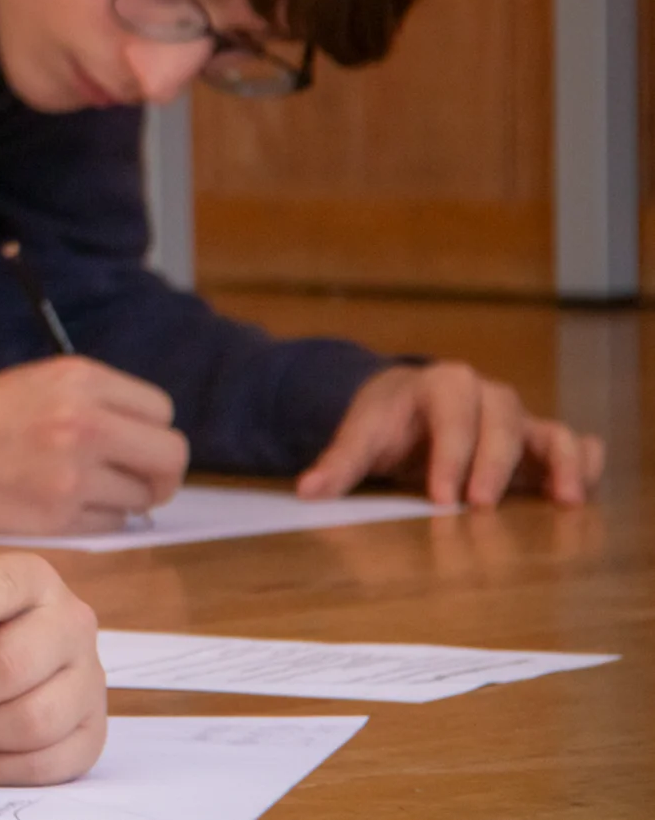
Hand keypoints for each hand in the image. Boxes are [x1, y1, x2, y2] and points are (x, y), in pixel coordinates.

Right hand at [0, 358, 187, 532]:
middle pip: (170, 456)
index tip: (135, 444)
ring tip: (86, 490)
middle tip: (139, 479)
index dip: (151, 431)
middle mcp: (84, 422)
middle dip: (161, 473)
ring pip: (143, 497)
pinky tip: (66, 506)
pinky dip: (98, 520)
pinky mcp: (59, 514)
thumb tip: (150, 438)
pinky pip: (112, 524)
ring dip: (125, 499)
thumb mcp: (42, 383)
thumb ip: (98, 402)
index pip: (160, 411)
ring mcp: (73, 472)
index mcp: (80, 379)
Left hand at [296, 362, 605, 506]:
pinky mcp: (540, 445)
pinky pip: (575, 446)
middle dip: (493, 463)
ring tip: (563, 501)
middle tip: (481, 507)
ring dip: (560, 463)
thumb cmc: (386, 421)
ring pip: (548, 431)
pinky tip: (579, 496)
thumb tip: (309, 491)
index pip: (451, 416)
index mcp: (441, 385)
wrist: (406, 406)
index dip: (449, 455)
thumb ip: (339, 463)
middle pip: (502, 421)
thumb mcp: (361, 435)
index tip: (441, 497)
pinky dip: (584, 466)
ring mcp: (518, 419)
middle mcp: (487, 395)